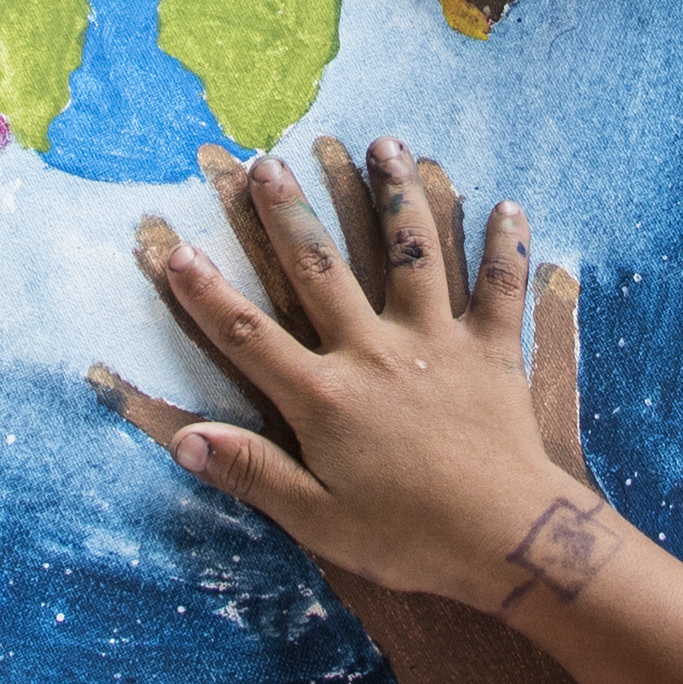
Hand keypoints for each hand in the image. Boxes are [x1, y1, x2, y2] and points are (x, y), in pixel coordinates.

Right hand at [96, 136, 619, 624]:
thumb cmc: (407, 538)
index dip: (205, 292)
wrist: (506, 539)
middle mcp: (376, 353)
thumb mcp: (317, 520)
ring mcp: (437, 343)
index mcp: (325, 397)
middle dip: (290, 213)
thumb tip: (185, 439)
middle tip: (267, 160)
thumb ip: (252, 472)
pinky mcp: (491, 351)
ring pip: (413, 255)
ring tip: (385, 143)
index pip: (249, 335)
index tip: (173, 245)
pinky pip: (500, 289)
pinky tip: (509, 205)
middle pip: (322, 271)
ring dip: (397, 196)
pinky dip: (506, 247)